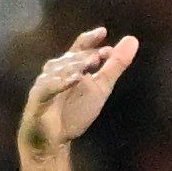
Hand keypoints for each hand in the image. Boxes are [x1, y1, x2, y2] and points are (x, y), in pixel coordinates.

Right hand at [21, 28, 138, 158]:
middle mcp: (56, 71)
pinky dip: (60, 82)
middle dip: (86, 54)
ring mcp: (45, 84)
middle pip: (70, 57)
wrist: (55, 138)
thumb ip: (115, 65)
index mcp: (71, 66)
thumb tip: (133, 40)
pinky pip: (48, 88)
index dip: (90, 39)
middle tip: (103, 53)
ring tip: (92, 61)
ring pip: (58, 69)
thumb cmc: (75, 110)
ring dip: (76, 64)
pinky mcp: (38, 98)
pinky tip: (75, 79)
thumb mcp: (101, 87)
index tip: (103, 32)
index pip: (80, 47)